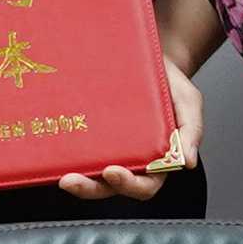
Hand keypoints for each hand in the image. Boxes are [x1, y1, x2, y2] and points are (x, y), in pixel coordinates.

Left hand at [59, 56, 205, 201]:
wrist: (149, 56)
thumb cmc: (170, 82)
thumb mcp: (188, 101)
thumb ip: (191, 129)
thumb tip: (188, 162)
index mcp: (155, 159)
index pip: (144, 184)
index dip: (128, 184)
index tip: (113, 171)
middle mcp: (128, 158)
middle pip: (109, 186)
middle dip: (90, 187)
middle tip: (71, 180)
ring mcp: (106, 148)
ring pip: (89, 173)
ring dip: (74, 178)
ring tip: (58, 172)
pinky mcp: (88, 133)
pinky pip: (75, 150)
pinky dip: (63, 155)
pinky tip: (50, 149)